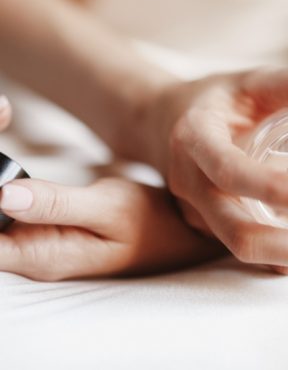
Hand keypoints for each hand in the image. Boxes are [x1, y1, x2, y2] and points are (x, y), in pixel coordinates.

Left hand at [0, 177, 223, 280]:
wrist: (171, 232)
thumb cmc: (148, 222)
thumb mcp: (108, 208)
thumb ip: (56, 204)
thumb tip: (3, 195)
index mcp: (42, 256)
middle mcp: (31, 255)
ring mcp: (35, 242)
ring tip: (2, 129)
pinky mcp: (42, 228)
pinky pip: (10, 208)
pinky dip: (5, 186)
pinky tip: (7, 165)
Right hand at [149, 68, 287, 272]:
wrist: (164, 120)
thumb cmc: (213, 100)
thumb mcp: (249, 81)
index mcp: (193, 138)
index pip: (231, 172)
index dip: (277, 189)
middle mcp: (187, 180)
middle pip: (236, 232)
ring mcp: (191, 207)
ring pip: (239, 246)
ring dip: (286, 254)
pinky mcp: (200, 221)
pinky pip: (237, 243)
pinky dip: (275, 250)